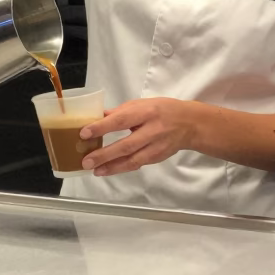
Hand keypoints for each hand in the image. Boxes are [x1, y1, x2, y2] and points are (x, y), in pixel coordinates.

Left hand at [79, 98, 199, 176]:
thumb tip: (97, 117)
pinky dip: (121, 168)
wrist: (189, 124)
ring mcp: (156, 146)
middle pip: (126, 145)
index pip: (121, 120)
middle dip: (104, 155)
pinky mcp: (157, 157)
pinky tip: (108, 170)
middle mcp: (152, 130)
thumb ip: (121, 112)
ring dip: (111, 167)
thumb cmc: (162, 109)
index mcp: (146, 112)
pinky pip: (137, 164)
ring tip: (94, 170)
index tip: (84, 133)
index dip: (102, 127)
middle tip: (86, 161)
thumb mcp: (142, 104)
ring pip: (132, 160)